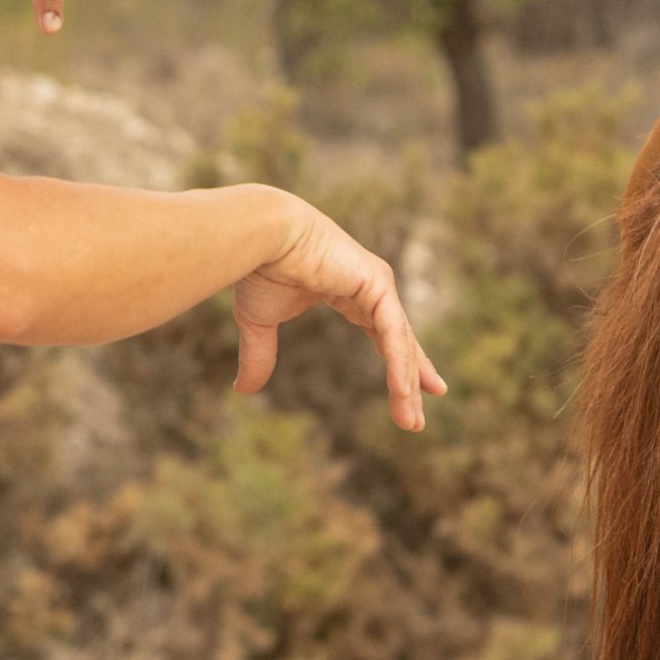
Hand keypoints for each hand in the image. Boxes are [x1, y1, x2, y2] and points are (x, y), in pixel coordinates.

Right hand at [231, 199, 447, 431]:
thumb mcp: (258, 322)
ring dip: (408, 384)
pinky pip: (393, 332)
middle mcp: (371, 287)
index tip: (415, 392)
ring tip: (412, 423)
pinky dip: (400, 363)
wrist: (259, 236)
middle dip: (411, 382)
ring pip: (400, 342)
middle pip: (399, 343)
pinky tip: (405, 391)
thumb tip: (243, 391)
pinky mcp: (377, 283)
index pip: (384, 334)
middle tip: (416, 422)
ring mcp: (377, 283)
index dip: (399, 362)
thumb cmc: (259, 268)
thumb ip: (259, 356)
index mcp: (350, 292)